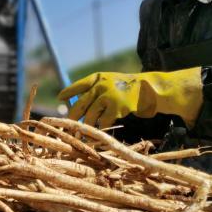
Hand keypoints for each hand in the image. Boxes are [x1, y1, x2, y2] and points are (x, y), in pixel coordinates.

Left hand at [58, 67, 202, 128]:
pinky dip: (101, 128)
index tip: (60, 98)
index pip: (78, 86)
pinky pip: (103, 121)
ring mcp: (109, 95)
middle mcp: (101, 85)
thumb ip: (95, 90)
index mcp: (98, 78)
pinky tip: (100, 131)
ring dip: (86, 126)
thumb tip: (75, 104)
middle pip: (80, 104)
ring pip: (90, 116)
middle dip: (73, 117)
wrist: (152, 89)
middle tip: (68, 125)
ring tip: (84, 133)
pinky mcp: (117, 106)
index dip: (68, 92)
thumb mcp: (111, 82)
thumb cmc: (129, 88)